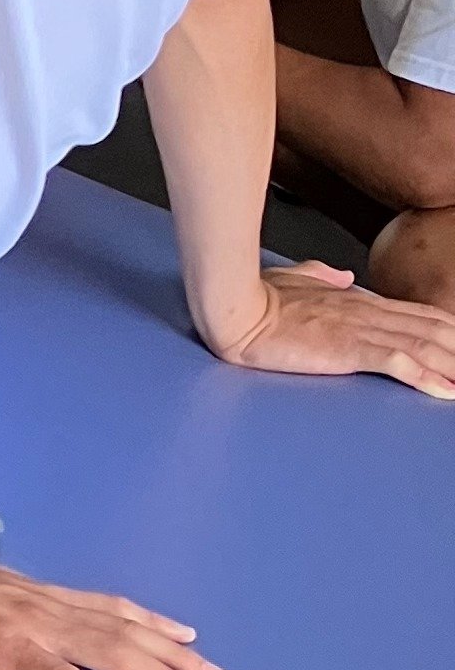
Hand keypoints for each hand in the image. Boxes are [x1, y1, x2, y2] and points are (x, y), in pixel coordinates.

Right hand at [215, 254, 454, 396]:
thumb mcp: (296, 279)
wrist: (237, 309)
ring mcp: (359, 329)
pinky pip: (398, 363)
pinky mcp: (347, 348)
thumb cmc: (257, 296)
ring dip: (453, 367)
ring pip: (424, 346)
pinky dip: (427, 378)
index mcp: (356, 299)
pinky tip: (445, 393)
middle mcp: (367, 312)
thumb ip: (322, 276)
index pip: (418, 314)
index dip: (449, 330)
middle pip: (433, 329)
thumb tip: (342, 277)